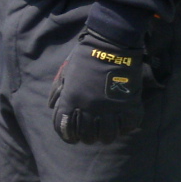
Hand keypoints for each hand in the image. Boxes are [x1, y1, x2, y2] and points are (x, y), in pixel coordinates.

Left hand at [49, 29, 158, 144]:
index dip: (67, 136)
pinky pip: (127, 126)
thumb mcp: (65, 73)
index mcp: (71, 100)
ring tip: (106, 132)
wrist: (110, 44)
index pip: (64, 128)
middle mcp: (88, 108)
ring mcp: (109, 108)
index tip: (72, 138)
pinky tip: (121, 124)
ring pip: (107, 136)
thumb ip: (57, 91)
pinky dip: (124, 128)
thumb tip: (52, 107)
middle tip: (90, 135)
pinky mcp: (128, 105)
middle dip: (87, 138)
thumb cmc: (85, 57)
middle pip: (87, 136)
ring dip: (105, 136)